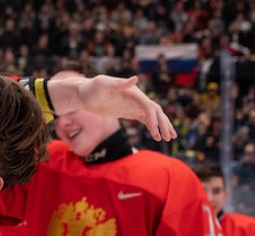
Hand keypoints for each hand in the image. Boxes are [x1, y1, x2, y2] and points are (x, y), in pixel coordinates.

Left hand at [51, 74, 176, 141]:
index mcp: (133, 91)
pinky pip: (145, 119)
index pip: (148, 106)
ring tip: (170, 138)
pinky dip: (152, 127)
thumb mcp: (103, 84)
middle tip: (170, 137)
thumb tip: (135, 78)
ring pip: (153, 115)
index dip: (154, 119)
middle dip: (163, 124)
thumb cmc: (92, 88)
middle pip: (155, 111)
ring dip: (162, 126)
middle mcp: (136, 97)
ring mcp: (133, 104)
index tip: (155, 132)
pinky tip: (157, 136)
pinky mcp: (129, 111)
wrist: (84, 94)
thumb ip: (119, 83)